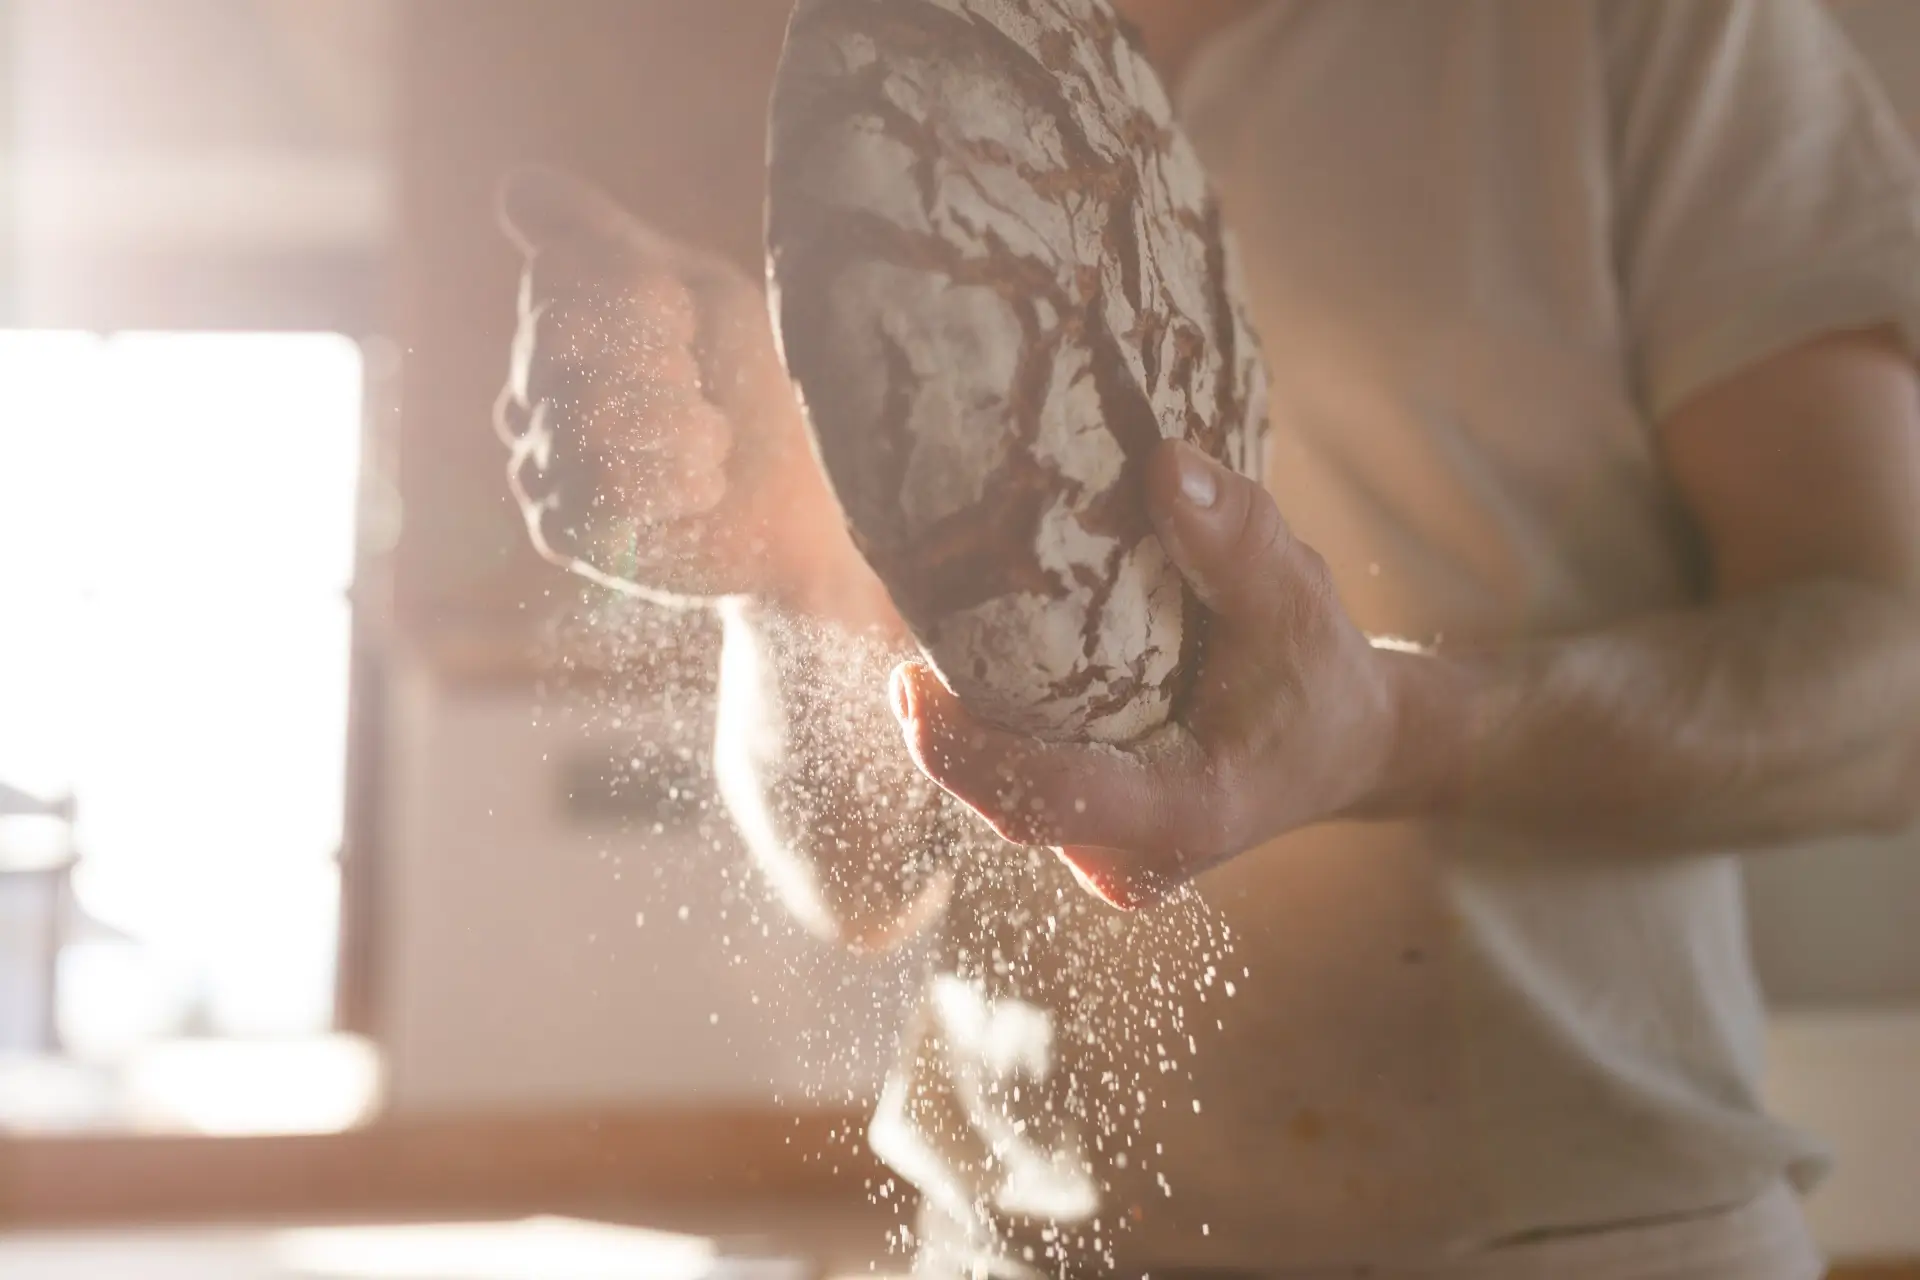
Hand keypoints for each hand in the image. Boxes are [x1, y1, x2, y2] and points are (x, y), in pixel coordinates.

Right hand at [495, 167, 852, 606]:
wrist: (808, 508)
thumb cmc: (761, 396)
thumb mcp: (702, 296)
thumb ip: (608, 243)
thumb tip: (511, 185)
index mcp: (557, 328)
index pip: (554, 272)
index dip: (640, 294)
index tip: (687, 325)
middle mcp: (529, 391)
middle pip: (559, 334)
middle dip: (660, 359)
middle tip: (702, 394)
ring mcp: (537, 461)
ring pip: (588, 412)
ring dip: (685, 427)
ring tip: (712, 448)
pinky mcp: (558, 530)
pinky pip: (604, 481)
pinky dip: (679, 482)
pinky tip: (701, 493)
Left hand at [890, 439, 1416, 907]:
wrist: (1344, 746)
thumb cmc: (1320, 675)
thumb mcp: (1300, 598)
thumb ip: (1238, 539)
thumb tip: (1166, 464)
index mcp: (1190, 814)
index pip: (1049, 800)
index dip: (966, 753)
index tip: (908, 683)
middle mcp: (1134, 855)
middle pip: (1006, 796)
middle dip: (952, 721)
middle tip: (918, 611)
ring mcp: (1105, 854)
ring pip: (1005, 792)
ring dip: (970, 717)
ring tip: (943, 618)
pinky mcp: (1088, 835)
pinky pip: (1018, 784)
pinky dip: (996, 724)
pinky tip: (980, 654)